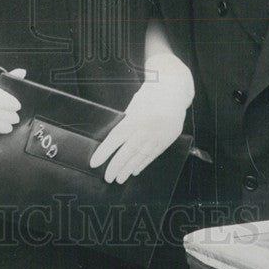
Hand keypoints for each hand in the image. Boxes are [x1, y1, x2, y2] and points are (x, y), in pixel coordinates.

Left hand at [89, 52, 192, 183]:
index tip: (95, 163)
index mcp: (134, 118)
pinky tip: (135, 171)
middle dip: (115, 167)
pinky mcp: (166, 140)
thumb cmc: (150, 94)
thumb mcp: (135, 103)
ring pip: (140, 157)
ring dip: (128, 169)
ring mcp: (157, 136)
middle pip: (127, 152)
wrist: (174, 90)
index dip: (104, 152)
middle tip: (107, 178)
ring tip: (119, 179)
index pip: (115, 139)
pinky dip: (143, 164)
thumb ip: (127, 120)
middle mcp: (145, 129)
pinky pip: (153, 155)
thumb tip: (116, 138)